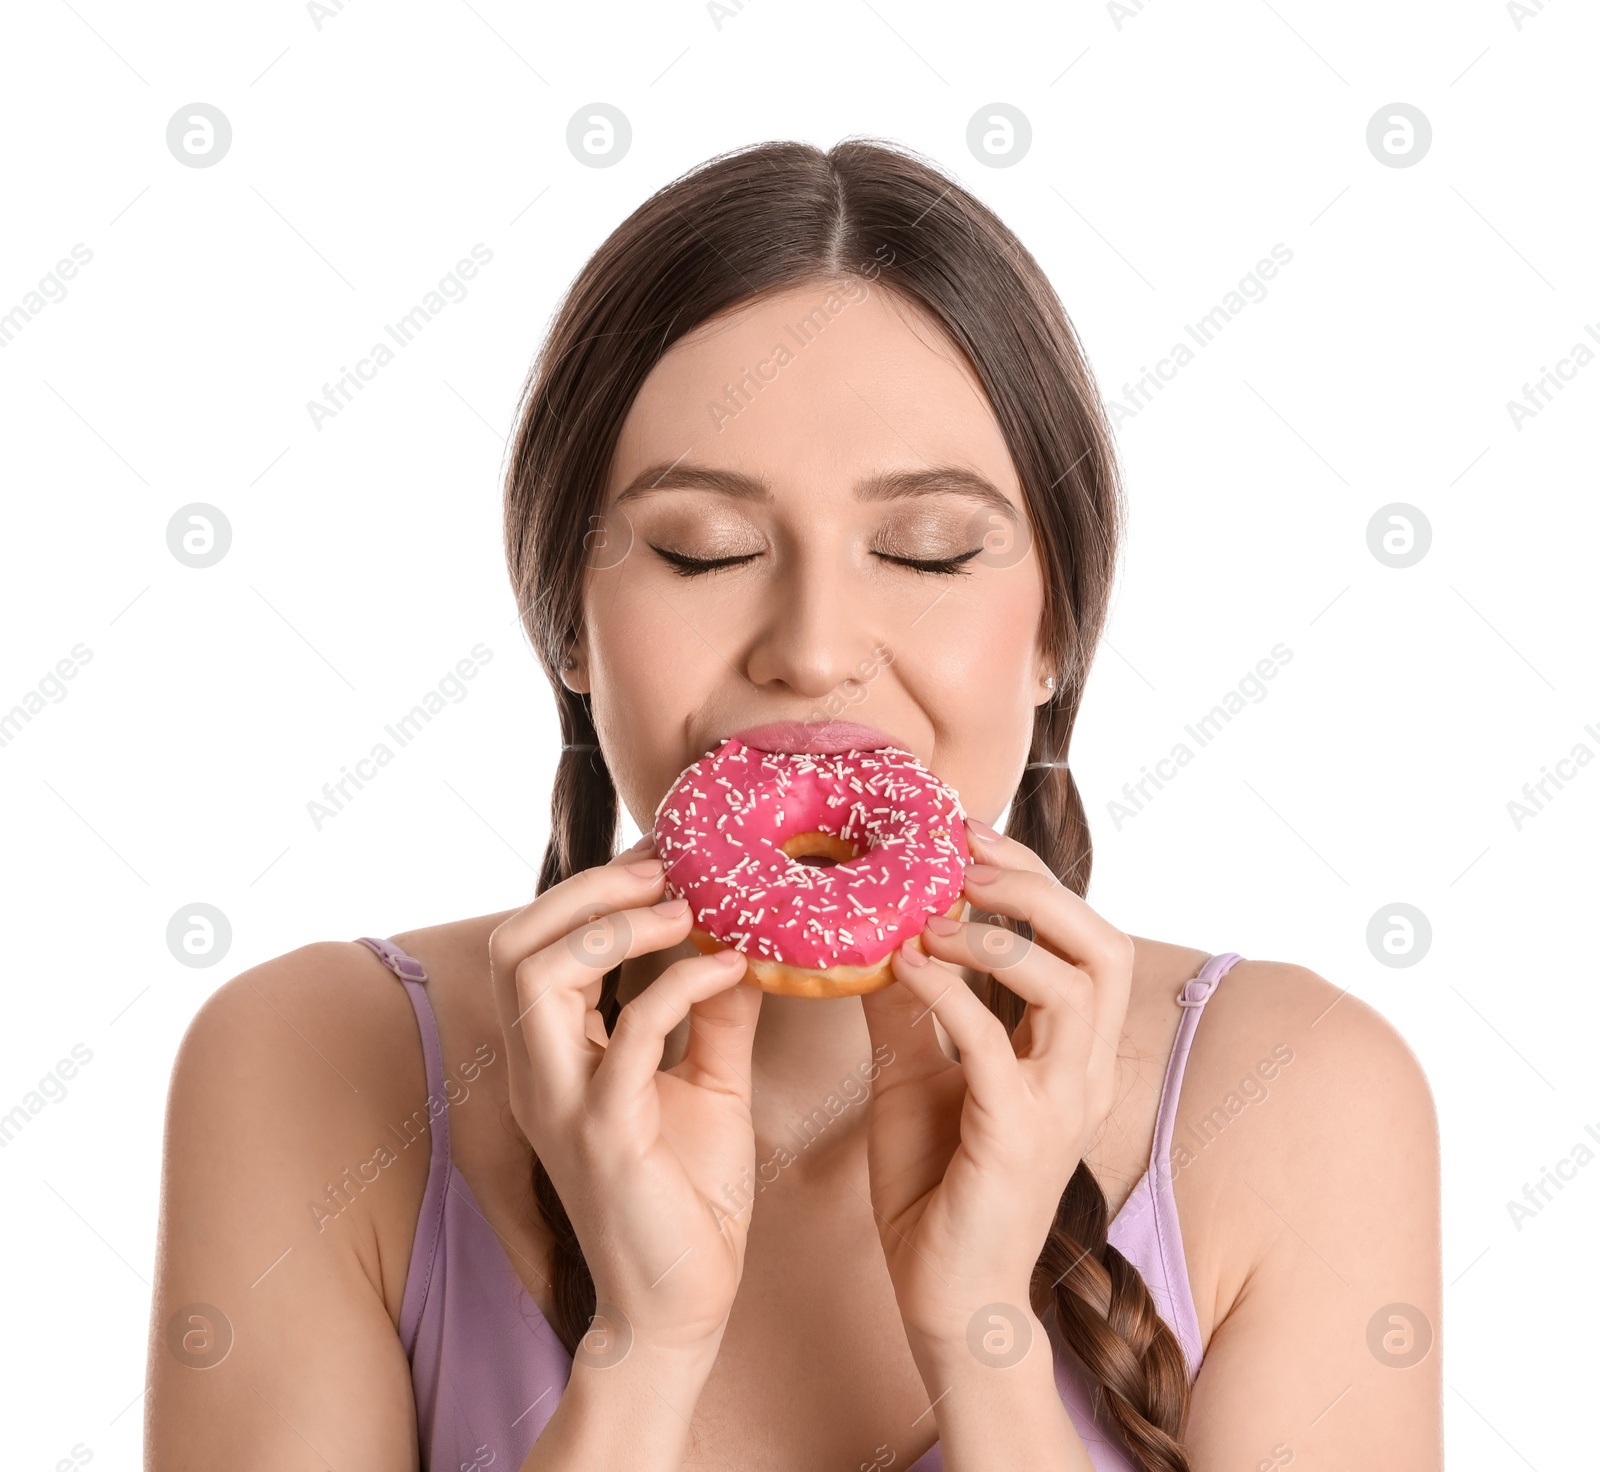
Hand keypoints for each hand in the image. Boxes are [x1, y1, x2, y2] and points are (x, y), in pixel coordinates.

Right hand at [488, 838, 762, 1358]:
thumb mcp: (709, 1083)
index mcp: (555, 1058)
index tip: (665, 856)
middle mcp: (540, 1074)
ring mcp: (564, 1103)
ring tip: (689, 909)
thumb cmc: (689, 1198)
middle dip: (585, 889)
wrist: (684, 1306)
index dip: (593, 889)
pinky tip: (732, 972)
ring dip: (615, 925)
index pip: (533, 945)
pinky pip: (629, 1033)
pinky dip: (679, 986)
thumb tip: (746, 939)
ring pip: (536, 974)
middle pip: (511, 944)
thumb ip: (714, 1013)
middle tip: (665, 870)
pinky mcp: (606, 1135)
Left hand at [857, 818, 1134, 1351]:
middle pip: (1106, 946)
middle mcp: (1084, 1071)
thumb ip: (910, 1008)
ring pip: (1072, 985)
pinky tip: (904, 970)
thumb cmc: (938, 1188)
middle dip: (1037, 888)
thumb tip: (876, 934)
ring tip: (930, 920)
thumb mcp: (915, 1076)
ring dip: (997, 937)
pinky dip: (949, 995)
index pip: (1085, 940)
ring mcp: (1060, 1106)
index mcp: (1070, 1052)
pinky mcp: (1018, 1139)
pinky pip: (993, 1045)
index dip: (1033, 878)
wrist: (946, 1301)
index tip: (964, 837)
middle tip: (960, 860)